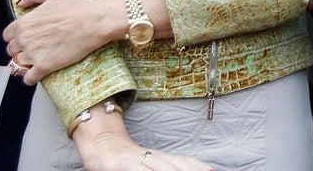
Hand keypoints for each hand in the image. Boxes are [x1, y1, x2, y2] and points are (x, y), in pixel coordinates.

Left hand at [3, 0, 120, 83]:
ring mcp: (33, 54)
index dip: (16, 36)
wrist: (94, 22)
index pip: (7, 35)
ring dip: (25, 64)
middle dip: (20, 50)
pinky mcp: (44, 66)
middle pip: (12, 51)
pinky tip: (37, 73)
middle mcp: (25, 39)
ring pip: (18, 65)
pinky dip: (31, 78)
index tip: (25, 37)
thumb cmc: (77, 7)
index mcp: (24, 22)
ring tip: (36, 62)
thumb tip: (21, 3)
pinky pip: (29, 78)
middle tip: (34, 49)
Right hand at [74, 120, 212, 170]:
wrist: (99, 144)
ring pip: (161, 166)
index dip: (199, 166)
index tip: (213, 170)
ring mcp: (137, 159)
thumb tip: (176, 167)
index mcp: (161, 159)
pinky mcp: (121, 164)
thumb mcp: (144, 166)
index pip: (184, 162)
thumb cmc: (124, 162)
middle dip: (193, 170)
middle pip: (177, 164)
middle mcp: (152, 157)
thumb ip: (161, 167)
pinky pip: (137, 169)